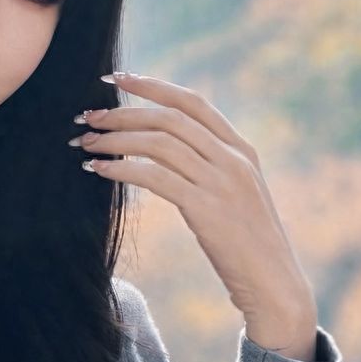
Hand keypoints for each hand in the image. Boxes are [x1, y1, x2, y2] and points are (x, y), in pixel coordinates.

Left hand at [70, 71, 317, 337]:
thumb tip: (167, 151)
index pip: (192, 102)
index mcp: (242, 149)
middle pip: (170, 118)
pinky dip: (122, 168)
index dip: (152, 86)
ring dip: (116, 139)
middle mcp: (234, 158)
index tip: (116, 77)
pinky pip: (154, 177)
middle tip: (87, 115)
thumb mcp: (236, 195)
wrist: (274, 283)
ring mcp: (223, 182)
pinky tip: (98, 170)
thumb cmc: (248, 245)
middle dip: (123, 111)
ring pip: (159, 143)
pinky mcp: (207, 209)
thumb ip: (211, 169)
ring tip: (85, 142)